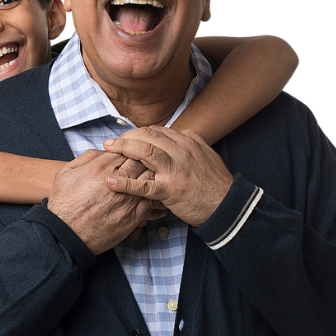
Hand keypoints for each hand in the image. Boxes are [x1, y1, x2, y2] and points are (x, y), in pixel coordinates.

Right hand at [48, 150, 164, 254]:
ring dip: (152, 176)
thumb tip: (103, 151)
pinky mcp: (132, 217)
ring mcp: (126, 199)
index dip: (131, 150)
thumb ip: (86, 157)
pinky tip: (155, 195)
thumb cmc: (64, 204)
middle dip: (144, 160)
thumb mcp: (66, 172)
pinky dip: (155, 197)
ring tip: (152, 177)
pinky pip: (151, 202)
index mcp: (101, 168)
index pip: (126, 149)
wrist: (65, 234)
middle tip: (145, 163)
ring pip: (149, 180)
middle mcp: (116, 181)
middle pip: (140, 162)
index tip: (131, 154)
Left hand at [103, 126, 233, 225]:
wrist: (227, 205)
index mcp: (187, 142)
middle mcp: (180, 152)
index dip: (137, 132)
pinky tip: (111, 182)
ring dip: (123, 149)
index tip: (126, 137)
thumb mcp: (206, 153)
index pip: (156, 130)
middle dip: (126, 137)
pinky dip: (126, 184)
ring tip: (108, 150)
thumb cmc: (216, 182)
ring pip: (145, 152)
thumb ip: (191, 142)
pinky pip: (144, 186)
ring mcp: (175, 170)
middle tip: (111, 142)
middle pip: (147, 136)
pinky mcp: (171, 190)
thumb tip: (179, 132)